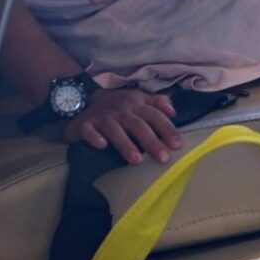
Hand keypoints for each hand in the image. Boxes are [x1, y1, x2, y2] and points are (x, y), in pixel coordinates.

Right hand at [65, 86, 179, 164]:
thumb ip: (156, 103)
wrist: (82, 101)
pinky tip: (102, 146)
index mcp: (136, 103)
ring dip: (126, 144)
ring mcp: (102, 117)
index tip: (177, 145)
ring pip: (115, 130)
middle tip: (163, 158)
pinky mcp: (85, 124)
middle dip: (151, 141)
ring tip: (137, 160)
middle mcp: (120, 109)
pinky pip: (89, 131)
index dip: (166, 129)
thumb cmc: (116, 105)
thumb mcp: (137, 99)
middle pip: (138, 125)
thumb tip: (173, 110)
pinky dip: (94, 137)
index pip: (154, 115)